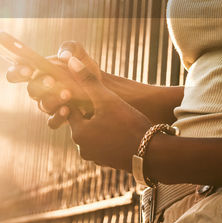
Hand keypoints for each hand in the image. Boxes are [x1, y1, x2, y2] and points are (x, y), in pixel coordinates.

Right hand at [5, 54, 84, 128]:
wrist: (101, 86)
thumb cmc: (83, 67)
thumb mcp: (79, 54)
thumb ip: (70, 48)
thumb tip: (64, 55)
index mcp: (37, 72)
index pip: (16, 73)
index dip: (17, 72)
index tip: (28, 70)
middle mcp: (39, 90)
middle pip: (31, 90)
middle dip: (40, 85)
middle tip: (51, 80)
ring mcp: (48, 105)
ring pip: (43, 105)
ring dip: (54, 99)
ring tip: (68, 93)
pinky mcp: (59, 118)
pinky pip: (52, 122)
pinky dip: (59, 117)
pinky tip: (68, 109)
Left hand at [60, 44, 156, 170]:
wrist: (152, 153)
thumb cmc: (128, 124)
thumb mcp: (107, 99)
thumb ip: (88, 80)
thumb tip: (70, 61)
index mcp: (78, 132)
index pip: (71, 109)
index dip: (79, 96)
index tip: (89, 89)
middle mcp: (82, 148)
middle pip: (83, 121)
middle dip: (91, 110)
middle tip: (104, 99)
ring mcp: (96, 157)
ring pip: (94, 132)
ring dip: (100, 123)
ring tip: (114, 112)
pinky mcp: (108, 162)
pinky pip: (104, 143)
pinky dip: (109, 135)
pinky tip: (122, 126)